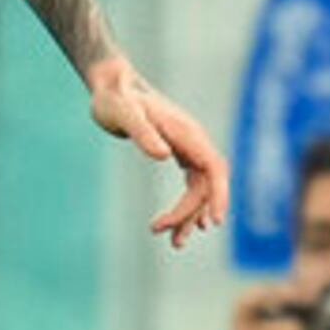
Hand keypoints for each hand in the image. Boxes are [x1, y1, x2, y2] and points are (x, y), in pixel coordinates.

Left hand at [87, 59, 225, 247]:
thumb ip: (142, 132)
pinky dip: (187, 205)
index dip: (218, 195)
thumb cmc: (115, 99)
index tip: (214, 221)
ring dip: (190, 215)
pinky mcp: (178, 152)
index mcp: (187, 133)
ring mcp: (188, 147)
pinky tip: (179, 224)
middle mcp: (194, 141)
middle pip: (207, 185)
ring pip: (200, 188)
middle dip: (193, 213)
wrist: (111, 86)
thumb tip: (164, 155)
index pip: (214, 168)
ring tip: (175, 243)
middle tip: (173, 240)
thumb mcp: (124, 113)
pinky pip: (192, 184)